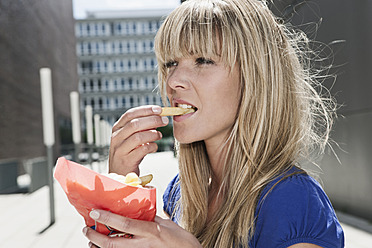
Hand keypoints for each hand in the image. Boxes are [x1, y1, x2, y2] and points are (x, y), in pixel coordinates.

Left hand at [83, 210, 201, 247]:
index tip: (95, 212)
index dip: (109, 218)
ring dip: (100, 247)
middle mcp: (145, 245)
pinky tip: (104, 247)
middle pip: (114, 244)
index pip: (126, 224)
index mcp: (152, 231)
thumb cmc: (182, 241)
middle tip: (87, 229)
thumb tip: (140, 211)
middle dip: (96, 237)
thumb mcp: (168, 225)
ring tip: (92, 241)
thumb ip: (152, 218)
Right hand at [109, 105, 168, 175]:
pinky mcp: (127, 161)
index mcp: (117, 129)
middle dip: (153, 120)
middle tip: (165, 120)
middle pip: (135, 124)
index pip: (130, 114)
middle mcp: (116, 138)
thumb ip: (141, 127)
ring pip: (138, 137)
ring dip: (153, 134)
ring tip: (159, 135)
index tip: (159, 109)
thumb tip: (158, 116)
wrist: (119, 175)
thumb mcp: (130, 138)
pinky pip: (142, 150)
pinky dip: (152, 147)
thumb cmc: (128, 153)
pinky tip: (154, 147)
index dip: (145, 110)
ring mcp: (120, 150)